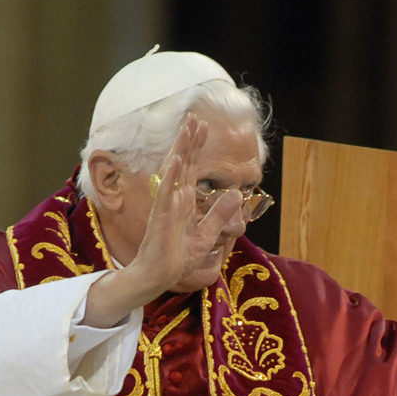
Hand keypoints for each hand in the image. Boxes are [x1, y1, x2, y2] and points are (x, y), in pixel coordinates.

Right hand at [130, 114, 242, 293]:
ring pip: (173, 172)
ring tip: (186, 130)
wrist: (160, 276)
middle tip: (195, 118)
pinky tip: (175, 160)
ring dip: (180, 150)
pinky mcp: (161, 217)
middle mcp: (175, 199)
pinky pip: (165, 193)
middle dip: (189, 141)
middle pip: (183, 163)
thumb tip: (236, 194)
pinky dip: (170, 177)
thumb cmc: (179, 258)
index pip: (192, 168)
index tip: (204, 127)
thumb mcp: (208, 235)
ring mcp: (167, 206)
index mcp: (185, 202)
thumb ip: (220, 215)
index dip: (197, 148)